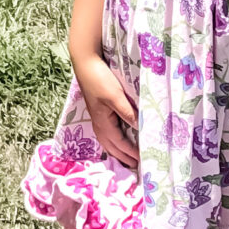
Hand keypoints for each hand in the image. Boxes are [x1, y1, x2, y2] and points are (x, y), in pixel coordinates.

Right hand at [73, 49, 138, 166]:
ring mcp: (97, 117)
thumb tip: (140, 129)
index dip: (131, 153)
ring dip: (117, 151)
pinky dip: (113, 142)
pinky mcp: (98, 111)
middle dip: (123, 157)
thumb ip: (127, 113)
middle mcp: (99, 123)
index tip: (143, 160)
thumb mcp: (115, 97)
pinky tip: (116, 139)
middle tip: (136, 166)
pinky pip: (106, 133)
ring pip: (108, 141)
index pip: (120, 143)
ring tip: (127, 158)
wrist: (85, 62)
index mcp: (103, 122)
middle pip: (111, 147)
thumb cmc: (99, 79)